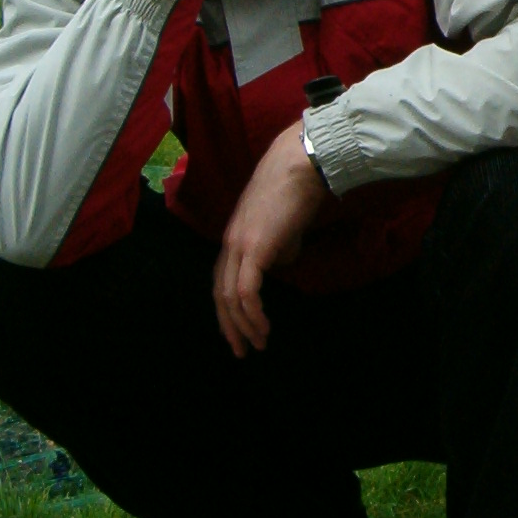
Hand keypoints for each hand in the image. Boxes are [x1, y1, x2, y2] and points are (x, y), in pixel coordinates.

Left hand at [213, 123, 325, 355]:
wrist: (298, 167)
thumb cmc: (295, 190)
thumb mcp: (285, 226)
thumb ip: (278, 247)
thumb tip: (279, 263)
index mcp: (234, 238)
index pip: (223, 280)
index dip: (228, 308)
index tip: (240, 329)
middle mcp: (229, 244)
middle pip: (219, 294)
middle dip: (229, 326)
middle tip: (240, 350)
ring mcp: (238, 246)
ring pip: (230, 297)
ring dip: (243, 325)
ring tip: (258, 344)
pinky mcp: (253, 249)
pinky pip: (246, 292)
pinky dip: (252, 314)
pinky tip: (263, 327)